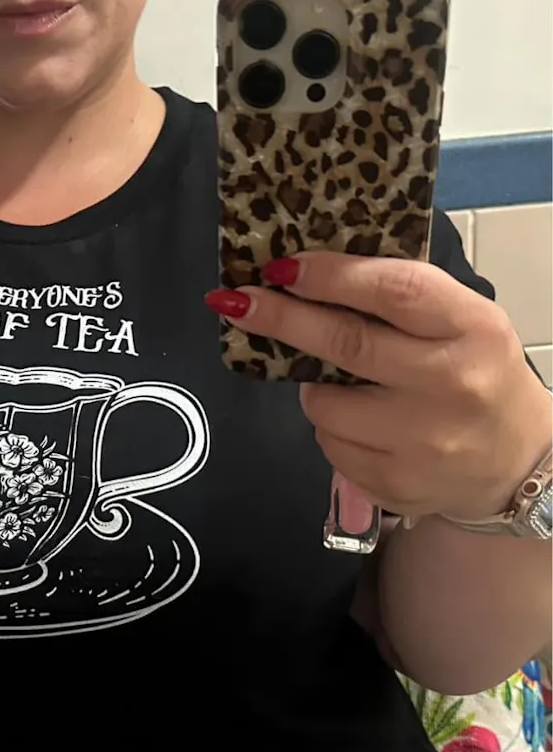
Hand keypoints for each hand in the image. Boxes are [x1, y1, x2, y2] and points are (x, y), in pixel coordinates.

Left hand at [207, 253, 551, 522]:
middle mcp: (451, 384)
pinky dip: (332, 429)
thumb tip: (305, 275)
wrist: (514, 462)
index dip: (330, 275)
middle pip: (346, 343)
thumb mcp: (462, 321)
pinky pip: (331, 446)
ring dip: (314, 386)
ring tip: (345, 385)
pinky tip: (363, 425)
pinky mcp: (396, 485)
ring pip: (324, 403)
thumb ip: (400, 298)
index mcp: (472, 329)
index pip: (393, 290)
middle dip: (282, 319)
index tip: (281, 266)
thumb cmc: (476, 373)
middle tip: (237, 302)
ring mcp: (422, 442)